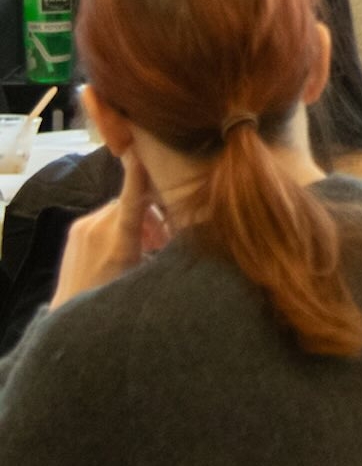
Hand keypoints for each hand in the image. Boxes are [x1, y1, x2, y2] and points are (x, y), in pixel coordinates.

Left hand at [52, 152, 162, 308]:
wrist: (70, 317)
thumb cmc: (116, 298)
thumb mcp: (146, 273)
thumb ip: (163, 245)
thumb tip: (187, 225)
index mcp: (119, 240)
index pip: (133, 197)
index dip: (140, 172)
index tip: (144, 149)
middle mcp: (98, 227)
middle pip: (134, 202)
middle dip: (154, 213)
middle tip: (167, 236)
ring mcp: (83, 227)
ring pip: (120, 209)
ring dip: (138, 220)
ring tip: (149, 245)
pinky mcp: (75, 230)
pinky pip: (105, 217)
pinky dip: (120, 225)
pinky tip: (127, 246)